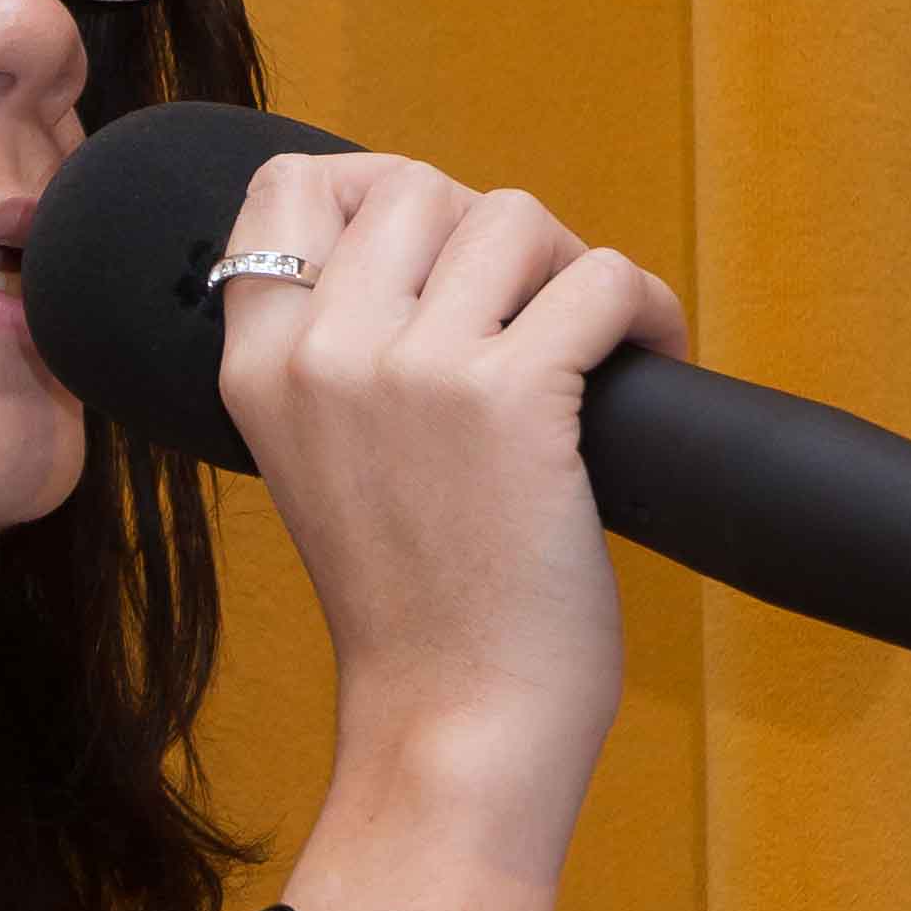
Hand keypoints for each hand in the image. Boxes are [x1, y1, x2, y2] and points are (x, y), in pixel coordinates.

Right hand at [215, 148, 688, 886]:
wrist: (453, 725)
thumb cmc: (415, 612)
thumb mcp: (322, 467)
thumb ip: (342, 362)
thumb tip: (442, 252)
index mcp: (258, 369)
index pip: (285, 188)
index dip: (374, 184)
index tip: (441, 246)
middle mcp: (320, 355)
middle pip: (415, 185)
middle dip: (494, 232)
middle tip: (538, 309)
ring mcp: (410, 370)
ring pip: (514, 215)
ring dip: (573, 265)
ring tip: (596, 339)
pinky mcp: (510, 398)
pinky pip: (601, 279)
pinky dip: (646, 309)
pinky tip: (652, 356)